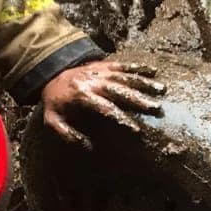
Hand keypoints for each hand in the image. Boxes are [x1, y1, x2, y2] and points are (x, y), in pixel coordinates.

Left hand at [41, 60, 165, 148]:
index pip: (106, 108)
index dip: (122, 119)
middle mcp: (93, 81)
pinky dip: (138, 68)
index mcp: (82, 95)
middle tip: (156, 108)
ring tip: (161, 90)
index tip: (136, 130)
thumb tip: (87, 146)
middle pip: (120, 90)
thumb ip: (66, 133)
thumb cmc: (55, 101)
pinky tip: (153, 72)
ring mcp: (100, 71)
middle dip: (139, 99)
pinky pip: (122, 65)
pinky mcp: (104, 64)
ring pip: (125, 77)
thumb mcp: (52, 119)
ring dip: (144, 83)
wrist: (49, 71)